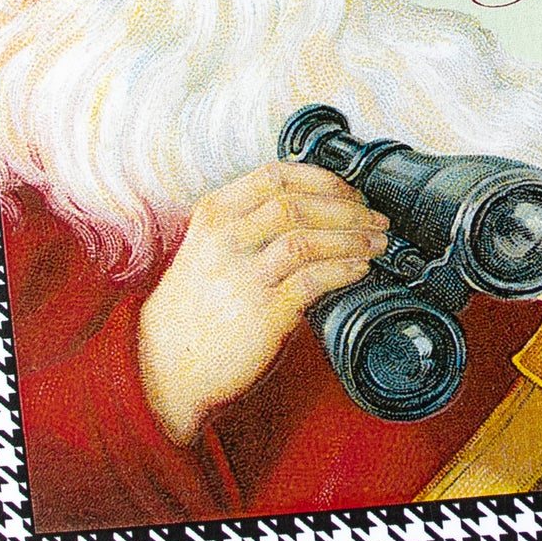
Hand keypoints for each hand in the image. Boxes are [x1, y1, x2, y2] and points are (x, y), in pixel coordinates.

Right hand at [138, 161, 389, 442]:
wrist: (165, 365)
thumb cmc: (198, 305)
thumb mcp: (211, 248)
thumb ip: (250, 224)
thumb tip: (320, 208)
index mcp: (215, 214)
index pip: (276, 175)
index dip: (321, 179)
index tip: (349, 189)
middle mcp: (226, 239)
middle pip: (298, 204)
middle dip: (347, 208)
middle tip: (374, 217)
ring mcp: (243, 276)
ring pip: (308, 238)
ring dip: (352, 237)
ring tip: (376, 242)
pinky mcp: (262, 312)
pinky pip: (313, 280)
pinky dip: (343, 269)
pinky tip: (359, 269)